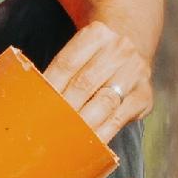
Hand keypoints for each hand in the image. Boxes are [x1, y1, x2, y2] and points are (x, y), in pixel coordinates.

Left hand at [44, 15, 154, 143]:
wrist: (132, 51)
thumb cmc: (93, 60)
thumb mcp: (80, 53)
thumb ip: (61, 73)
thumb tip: (33, 101)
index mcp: (96, 34)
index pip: (66, 63)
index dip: (49, 87)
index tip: (34, 107)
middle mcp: (119, 49)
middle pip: (84, 83)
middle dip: (64, 108)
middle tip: (46, 128)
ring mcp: (135, 71)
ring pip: (104, 102)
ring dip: (83, 123)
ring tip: (65, 138)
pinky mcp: (144, 95)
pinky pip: (120, 118)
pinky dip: (103, 133)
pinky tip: (89, 143)